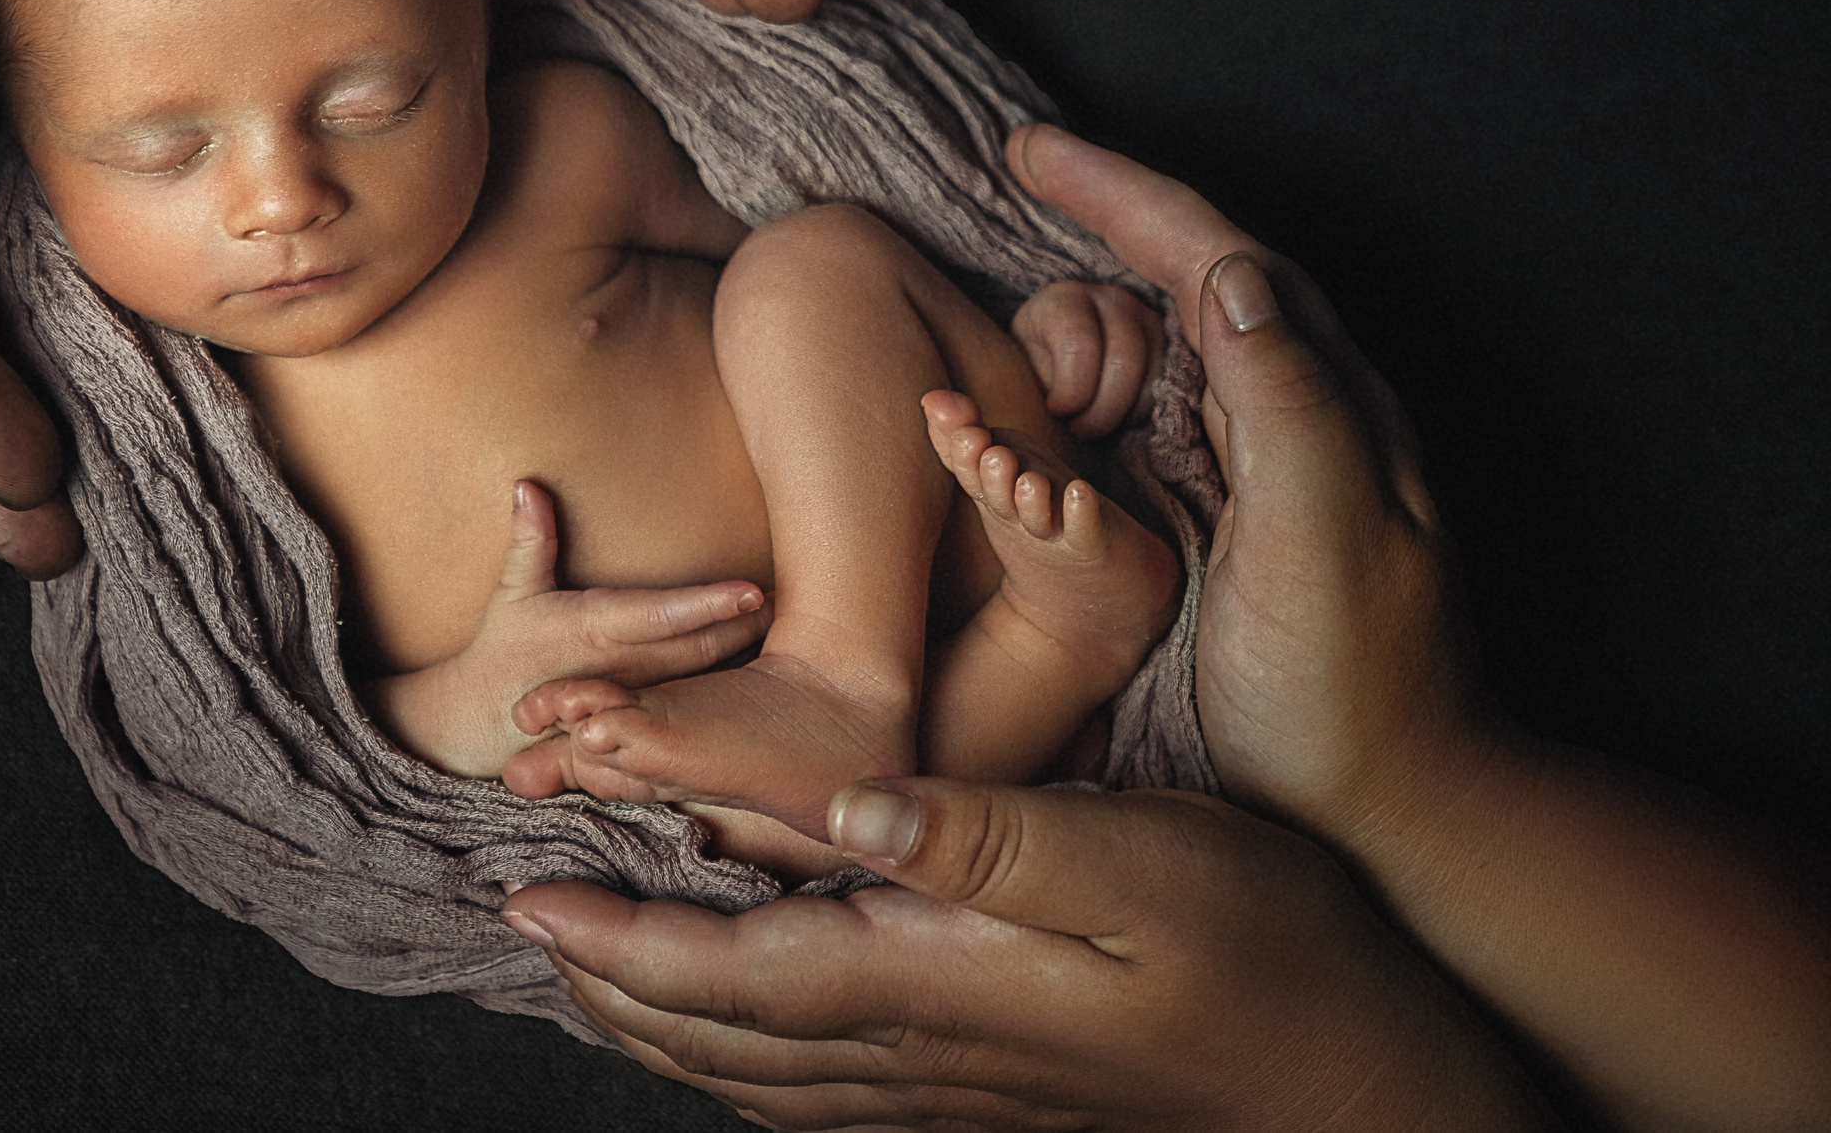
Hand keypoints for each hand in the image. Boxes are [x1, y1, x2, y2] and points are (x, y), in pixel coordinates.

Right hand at [369, 482, 769, 776]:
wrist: (477, 726)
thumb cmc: (501, 650)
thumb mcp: (512, 594)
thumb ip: (531, 541)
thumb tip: (526, 485)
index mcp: (591, 632)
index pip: (660, 618)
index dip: (708, 606)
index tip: (752, 591)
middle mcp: (619, 672)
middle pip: (699, 650)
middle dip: (748, 626)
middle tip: (796, 597)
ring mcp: (632, 705)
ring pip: (703, 682)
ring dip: (745, 655)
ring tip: (790, 623)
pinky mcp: (638, 727)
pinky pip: (693, 710)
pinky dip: (728, 691)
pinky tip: (764, 673)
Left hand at [503, 778, 1551, 1131]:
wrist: (1373, 1094)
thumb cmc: (1280, 962)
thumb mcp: (1145, 865)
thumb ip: (985, 837)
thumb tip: (841, 803)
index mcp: (936, 981)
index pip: (731, 972)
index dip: (616, 942)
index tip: (522, 901)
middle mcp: (924, 1049)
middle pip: (723, 1034)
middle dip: (613, 987)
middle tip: (527, 933)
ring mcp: (960, 1083)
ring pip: (766, 1072)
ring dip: (668, 1027)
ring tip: (600, 981)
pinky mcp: (1000, 1089)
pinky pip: (831, 1090)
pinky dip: (753, 1059)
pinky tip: (750, 1040)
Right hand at [1003, 124, 1479, 837]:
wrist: (1383, 812)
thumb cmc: (1355, 690)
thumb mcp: (1328, 543)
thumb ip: (1291, 405)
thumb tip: (1229, 274)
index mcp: (1317, 401)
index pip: (1215, 256)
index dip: (1125, 193)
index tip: (1031, 149)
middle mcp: (1285, 414)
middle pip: (1189, 273)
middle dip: (1108, 208)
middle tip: (1018, 165)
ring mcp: (1247, 465)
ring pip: (1164, 336)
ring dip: (1093, 285)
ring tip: (1017, 251)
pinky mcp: (1209, 519)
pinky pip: (1140, 411)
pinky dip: (1085, 368)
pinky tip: (1042, 373)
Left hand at [1006, 278, 1163, 438]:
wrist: (1053, 355)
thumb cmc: (1034, 365)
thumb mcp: (1021, 371)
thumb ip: (1038, 384)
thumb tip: (1059, 412)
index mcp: (1062, 300)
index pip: (1078, 345)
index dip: (1070, 391)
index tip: (1056, 410)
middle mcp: (1110, 299)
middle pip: (1124, 360)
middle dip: (1102, 411)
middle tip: (1080, 429)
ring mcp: (1146, 316)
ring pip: (1152, 375)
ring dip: (1124, 413)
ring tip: (1097, 423)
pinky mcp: (1168, 340)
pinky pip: (1168, 383)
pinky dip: (1145, 409)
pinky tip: (1119, 415)